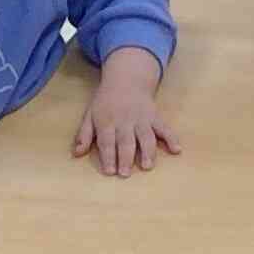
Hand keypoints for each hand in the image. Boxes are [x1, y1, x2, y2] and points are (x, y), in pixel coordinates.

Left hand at [71, 48, 177, 175]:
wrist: (126, 79)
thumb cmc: (106, 101)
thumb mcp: (90, 115)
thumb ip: (84, 135)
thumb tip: (77, 153)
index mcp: (107, 121)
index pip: (107, 141)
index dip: (108, 156)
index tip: (109, 171)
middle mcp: (125, 120)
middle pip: (125, 141)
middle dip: (125, 158)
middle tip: (125, 174)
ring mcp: (142, 119)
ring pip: (145, 137)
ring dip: (147, 152)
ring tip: (147, 166)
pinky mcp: (155, 117)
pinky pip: (164, 128)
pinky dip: (172, 138)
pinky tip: (177, 149)